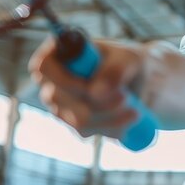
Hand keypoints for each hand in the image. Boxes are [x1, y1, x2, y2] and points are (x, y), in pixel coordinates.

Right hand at [28, 38, 143, 138]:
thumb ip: (115, 70)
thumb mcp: (129, 59)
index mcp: (59, 53)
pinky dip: (111, 127)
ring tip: (134, 108)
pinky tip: (128, 117)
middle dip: (96, 102)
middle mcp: (53, 80)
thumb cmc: (129, 62)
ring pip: (76, 119)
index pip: (42, 66)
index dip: (62, 79)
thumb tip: (95, 93)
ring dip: (110, 115)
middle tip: (125, 97)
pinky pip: (87, 131)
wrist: (141, 82)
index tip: (90, 86)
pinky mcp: (73, 124)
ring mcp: (60, 104)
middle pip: (57, 98)